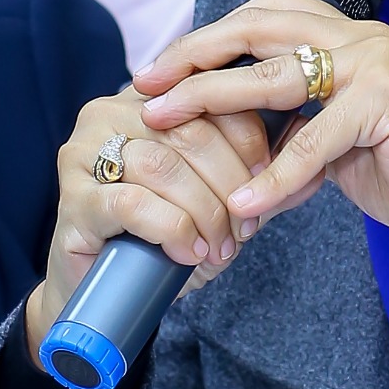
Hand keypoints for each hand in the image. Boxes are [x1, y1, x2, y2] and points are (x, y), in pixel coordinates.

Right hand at [25, 83, 270, 366]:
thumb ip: (261, 179)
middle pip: (191, 130)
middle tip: (247, 227)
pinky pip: (134, 203)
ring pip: (163, 165)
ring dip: (205, 210)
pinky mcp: (72, 198)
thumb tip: (316, 169)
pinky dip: (173, 229)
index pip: (211, 96)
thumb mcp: (219, 201)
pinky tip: (191, 253)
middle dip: (231, 183)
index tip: (267, 182)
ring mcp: (83, 153)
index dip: (250, 140)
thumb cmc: (163, 237)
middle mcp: (110, 112)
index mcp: (149, 98)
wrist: (100, 291)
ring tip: (222, 246)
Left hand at [134, 0, 388, 297]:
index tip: (161, 68)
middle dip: (195, 53)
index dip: (210, 39)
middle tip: (146, 82)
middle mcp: (362, 39)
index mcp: (351, 39)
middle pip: (259, 29)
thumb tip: (238, 147)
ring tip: (166, 123)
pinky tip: (244, 204)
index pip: (266, 19)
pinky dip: (275, 177)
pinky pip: (314, 141)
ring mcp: (377, 65)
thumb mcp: (341, 146)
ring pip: (274, 76)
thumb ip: (295, 131)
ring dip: (212, 100)